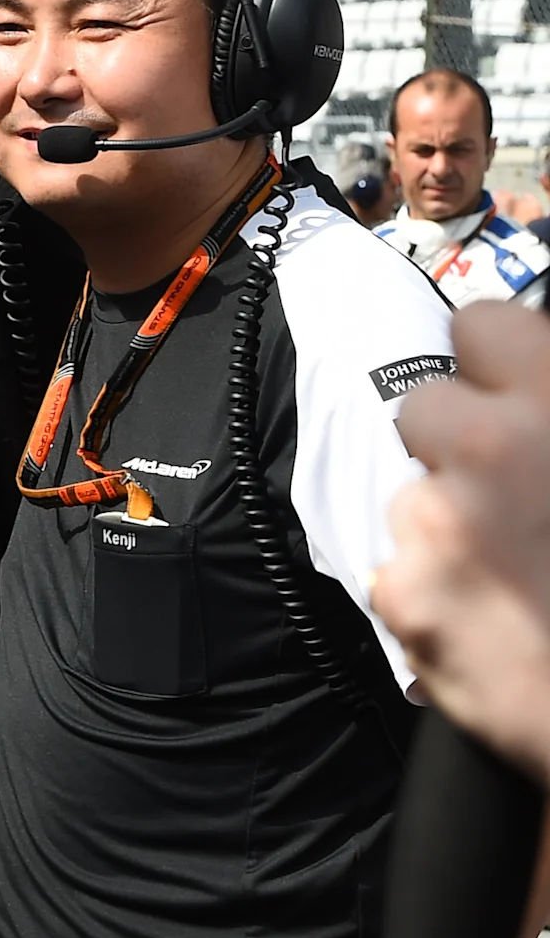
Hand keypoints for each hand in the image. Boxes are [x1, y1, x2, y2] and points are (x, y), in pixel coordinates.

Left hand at [376, 305, 549, 783]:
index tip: (509, 384)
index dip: (497, 357)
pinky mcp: (407, 594)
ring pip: (412, 491)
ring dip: (451, 519)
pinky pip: (402, 567)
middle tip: (512, 487)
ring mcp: (441, 523)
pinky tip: (498, 615)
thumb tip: (535, 383)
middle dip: (460, 441)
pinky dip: (438, 588)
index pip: (481, 322)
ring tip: (520, 566)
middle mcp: (492, 450)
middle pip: (424, 405)